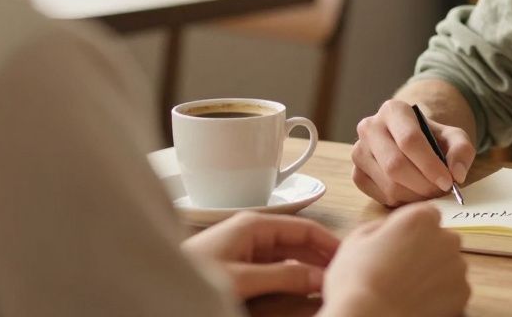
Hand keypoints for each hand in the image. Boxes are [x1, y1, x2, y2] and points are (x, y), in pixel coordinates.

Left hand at [181, 211, 339, 299]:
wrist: (161, 286)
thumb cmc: (194, 277)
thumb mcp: (243, 279)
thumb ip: (284, 277)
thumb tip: (320, 278)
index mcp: (253, 224)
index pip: (304, 227)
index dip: (329, 241)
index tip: (350, 257)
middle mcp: (251, 232)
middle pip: (297, 240)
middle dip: (320, 255)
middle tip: (344, 272)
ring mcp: (244, 248)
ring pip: (287, 255)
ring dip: (307, 267)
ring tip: (327, 281)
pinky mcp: (238, 264)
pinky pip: (274, 266)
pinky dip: (291, 275)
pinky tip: (301, 286)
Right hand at [323, 205, 469, 316]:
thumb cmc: (358, 281)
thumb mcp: (357, 239)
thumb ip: (382, 225)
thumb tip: (391, 228)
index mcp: (421, 218)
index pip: (427, 214)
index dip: (412, 228)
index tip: (399, 242)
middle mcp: (446, 238)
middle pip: (441, 238)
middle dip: (427, 248)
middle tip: (402, 266)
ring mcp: (457, 266)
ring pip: (448, 263)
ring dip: (434, 271)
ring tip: (408, 286)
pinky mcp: (462, 293)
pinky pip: (453, 287)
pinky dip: (441, 293)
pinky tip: (418, 299)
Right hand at [352, 99, 474, 206]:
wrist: (411, 142)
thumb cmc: (432, 138)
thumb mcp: (454, 136)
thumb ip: (462, 150)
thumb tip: (457, 174)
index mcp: (393, 110)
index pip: (409, 140)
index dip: (430, 165)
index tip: (448, 182)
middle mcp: (370, 127)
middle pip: (395, 165)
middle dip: (422, 185)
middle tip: (440, 192)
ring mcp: (359, 151)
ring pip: (388, 184)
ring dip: (414, 196)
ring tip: (430, 194)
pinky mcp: (357, 173)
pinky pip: (379, 196)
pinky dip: (401, 201)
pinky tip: (414, 195)